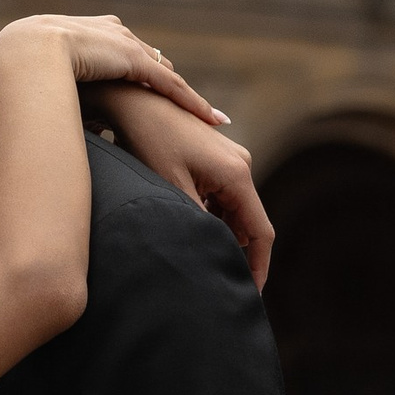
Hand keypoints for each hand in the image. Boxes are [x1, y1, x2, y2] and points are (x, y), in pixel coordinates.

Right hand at [0, 11, 226, 128]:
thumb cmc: (20, 69)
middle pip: (148, 62)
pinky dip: (192, 103)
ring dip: (185, 98)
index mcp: (87, 33)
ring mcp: (124, 46)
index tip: (146, 91)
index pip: (121, 55)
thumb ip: (58, 93)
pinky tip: (210, 119)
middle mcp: (111, 33)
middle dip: (165, 84)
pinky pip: (170, 85)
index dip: (135, 74)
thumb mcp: (42, 78)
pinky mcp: (134, 61)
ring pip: (164, 75)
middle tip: (184, 108)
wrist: (25, 53)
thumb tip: (60, 121)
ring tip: (207, 118)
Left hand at [102, 88, 273, 287]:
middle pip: (248, 222)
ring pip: (233, 210)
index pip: (260, 232)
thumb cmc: (148, 141)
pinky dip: (210, 216)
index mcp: (237, 174)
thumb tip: (211, 255)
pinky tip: (186, 227)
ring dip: (220, 234)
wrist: (134, 100)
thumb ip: (196, 224)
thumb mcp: (170, 190)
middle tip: (217, 283)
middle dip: (236, 253)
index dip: (258, 266)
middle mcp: (241, 164)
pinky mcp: (216, 157)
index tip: (250, 294)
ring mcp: (230, 159)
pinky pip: (221, 196)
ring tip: (198, 259)